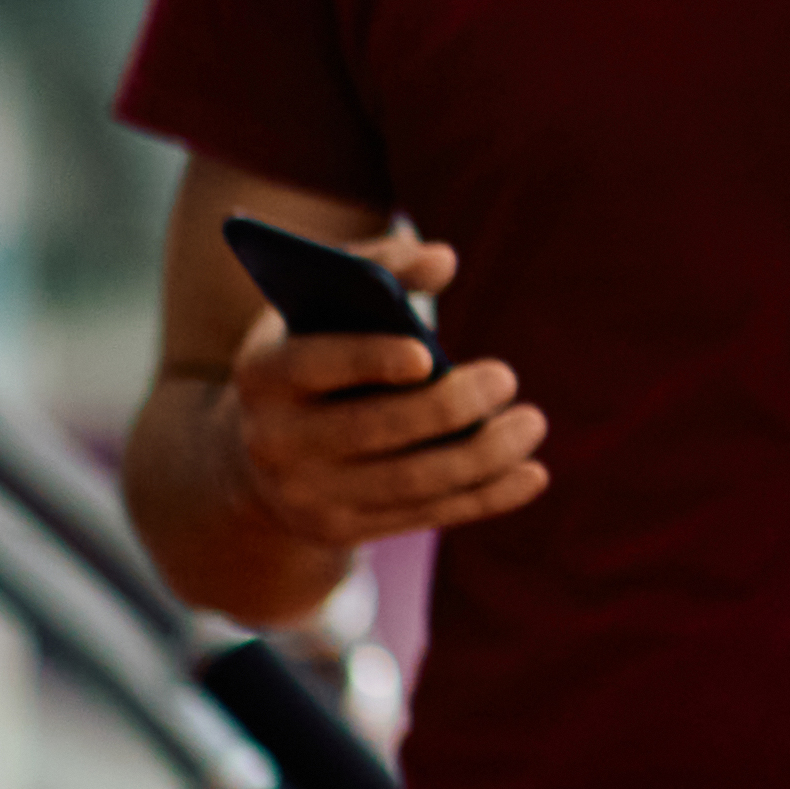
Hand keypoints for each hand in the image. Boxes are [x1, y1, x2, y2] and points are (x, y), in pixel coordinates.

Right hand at [227, 239, 547, 551]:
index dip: (369, 360)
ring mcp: (307, 495)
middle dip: (449, 406)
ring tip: (532, 423)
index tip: (427, 355)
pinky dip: (485, 497)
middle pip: (373, 428)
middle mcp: (275, 441)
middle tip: (506, 377)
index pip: (314, 364)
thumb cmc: (311, 352)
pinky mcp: (340, 529)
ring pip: (409, 481)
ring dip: (483, 456)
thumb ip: (380, 268)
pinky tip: (531, 474)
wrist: (257, 451)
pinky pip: (424, 515)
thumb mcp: (323, 306)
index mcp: (263, 374)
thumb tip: (443, 259)